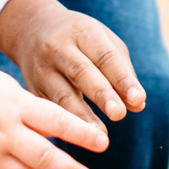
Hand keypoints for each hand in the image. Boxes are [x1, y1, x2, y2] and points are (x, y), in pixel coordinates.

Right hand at [0, 0, 145, 126]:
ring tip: (99, 135)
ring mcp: (41, 69)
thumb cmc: (79, 40)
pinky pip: (47, 109)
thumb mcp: (102, 41)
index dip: (121, 78)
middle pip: (81, 72)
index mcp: (83, 32)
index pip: (105, 56)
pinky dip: (61, 125)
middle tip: (118, 114)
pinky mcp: (31, 89)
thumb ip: (122, 71)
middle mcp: (59, 48)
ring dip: (81, 116)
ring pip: (61, 95)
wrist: (30, 30)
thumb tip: (137, 104)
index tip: (138, 99)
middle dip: (101, 94)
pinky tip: (76, 138)